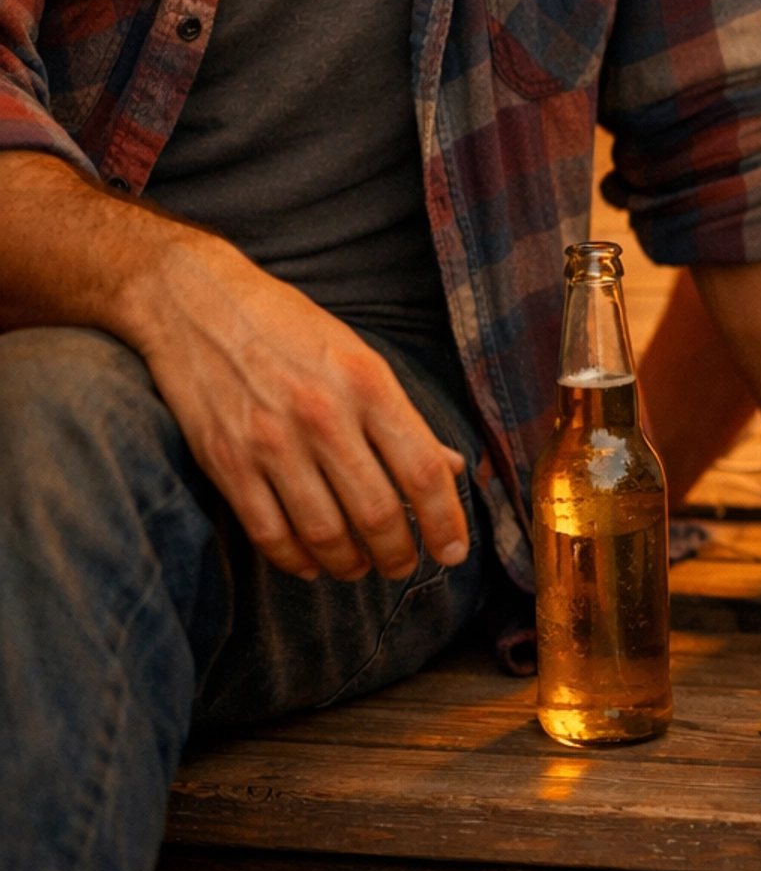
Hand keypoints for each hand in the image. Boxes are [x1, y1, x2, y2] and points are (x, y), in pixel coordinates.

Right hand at [125, 231, 469, 583]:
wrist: (196, 303)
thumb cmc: (287, 327)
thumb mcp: (357, 355)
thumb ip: (399, 416)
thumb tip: (451, 467)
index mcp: (366, 381)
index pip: (422, 469)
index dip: (445, 520)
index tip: (454, 550)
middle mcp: (322, 413)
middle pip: (377, 513)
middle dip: (398, 554)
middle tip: (404, 565)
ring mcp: (270, 441)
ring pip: (325, 534)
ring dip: (350, 564)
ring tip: (361, 567)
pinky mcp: (226, 462)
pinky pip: (269, 534)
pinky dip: (296, 560)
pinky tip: (312, 562)